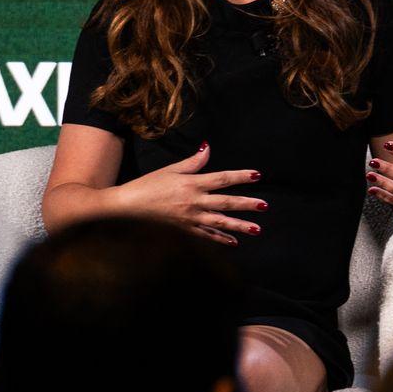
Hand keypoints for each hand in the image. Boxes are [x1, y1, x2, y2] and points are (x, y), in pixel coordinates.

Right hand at [114, 142, 265, 245]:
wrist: (128, 206)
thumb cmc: (148, 185)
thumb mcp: (170, 170)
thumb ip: (193, 162)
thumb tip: (208, 148)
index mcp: (191, 184)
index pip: (222, 179)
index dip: (240, 176)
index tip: (257, 175)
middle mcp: (193, 202)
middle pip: (226, 203)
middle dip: (247, 204)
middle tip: (264, 206)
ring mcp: (190, 219)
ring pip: (220, 222)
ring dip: (240, 226)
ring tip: (257, 229)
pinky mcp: (184, 230)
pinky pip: (206, 236)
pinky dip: (220, 239)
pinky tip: (234, 242)